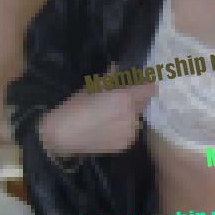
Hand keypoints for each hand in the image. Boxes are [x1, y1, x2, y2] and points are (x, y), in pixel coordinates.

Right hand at [39, 78, 157, 158]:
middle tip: (117, 99)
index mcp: (125, 98)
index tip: (139, 82)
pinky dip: (123, 127)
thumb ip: (111, 78)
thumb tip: (118, 69)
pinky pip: (130, 131)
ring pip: (136, 118)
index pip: (150, 88)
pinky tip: (106, 127)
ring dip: (128, 114)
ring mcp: (130, 132)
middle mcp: (132, 115)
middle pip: (143, 103)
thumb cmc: (75, 107)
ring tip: (108, 115)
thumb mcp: (92, 87)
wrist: (64, 135)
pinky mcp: (126, 144)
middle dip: (135, 98)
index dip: (146, 83)